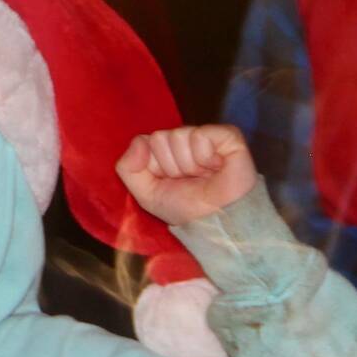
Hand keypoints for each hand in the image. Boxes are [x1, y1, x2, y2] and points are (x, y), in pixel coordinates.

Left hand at [117, 125, 258, 227]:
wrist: (217, 221)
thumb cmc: (186, 208)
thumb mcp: (146, 194)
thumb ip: (128, 167)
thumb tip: (139, 140)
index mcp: (165, 151)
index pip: (145, 141)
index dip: (153, 166)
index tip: (169, 181)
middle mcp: (185, 141)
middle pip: (159, 138)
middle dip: (171, 166)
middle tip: (189, 180)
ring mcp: (206, 136)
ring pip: (178, 135)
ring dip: (188, 165)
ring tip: (203, 176)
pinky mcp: (228, 136)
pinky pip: (200, 135)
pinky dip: (204, 156)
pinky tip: (215, 167)